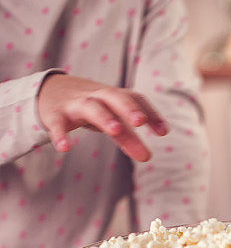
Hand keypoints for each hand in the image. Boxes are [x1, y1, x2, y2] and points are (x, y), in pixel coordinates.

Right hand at [37, 74, 168, 161]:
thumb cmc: (89, 106)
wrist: (49, 90)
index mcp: (112, 96)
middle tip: (140, 122)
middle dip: (128, 107)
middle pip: (114, 97)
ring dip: (104, 117)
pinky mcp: (55, 115)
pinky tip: (65, 148)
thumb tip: (147, 157)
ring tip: (116, 130)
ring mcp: (75, 104)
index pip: (135, 98)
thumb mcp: (109, 118)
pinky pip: (58, 124)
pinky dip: (61, 134)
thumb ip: (128, 137)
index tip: (163, 132)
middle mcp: (96, 96)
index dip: (150, 113)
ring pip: (91, 106)